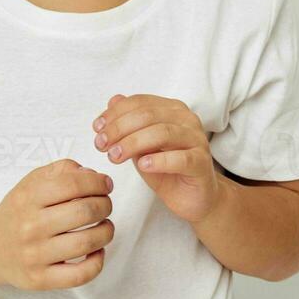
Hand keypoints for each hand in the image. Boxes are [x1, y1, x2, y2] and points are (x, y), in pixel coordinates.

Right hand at [0, 159, 114, 290]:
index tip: (105, 185)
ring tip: (104, 226)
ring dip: (106, 231)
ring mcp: (34, 256)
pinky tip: (97, 251)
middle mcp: (30, 227)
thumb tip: (92, 174)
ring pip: (87, 242)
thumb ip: (62, 170)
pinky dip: (97, 262)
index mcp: (28, 198)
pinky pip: (79, 275)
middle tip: (105, 205)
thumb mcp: (31, 182)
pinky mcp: (40, 279)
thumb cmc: (18, 213)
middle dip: (105, 205)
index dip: (98, 182)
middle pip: (84, 212)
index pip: (73, 184)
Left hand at [93, 94, 223, 223]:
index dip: (115, 114)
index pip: (140, 103)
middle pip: (148, 115)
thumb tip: (113, 100)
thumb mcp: (141, 146)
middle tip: (102, 145)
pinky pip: (180, 158)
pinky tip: (143, 165)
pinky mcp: (202, 163)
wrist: (193, 198)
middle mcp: (187, 120)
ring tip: (115, 156)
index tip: (97, 129)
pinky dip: (159, 160)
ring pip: (163, 133)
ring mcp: (197, 140)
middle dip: (120, 129)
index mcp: (172, 110)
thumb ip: (129, 125)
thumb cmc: (167, 170)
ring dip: (133, 143)